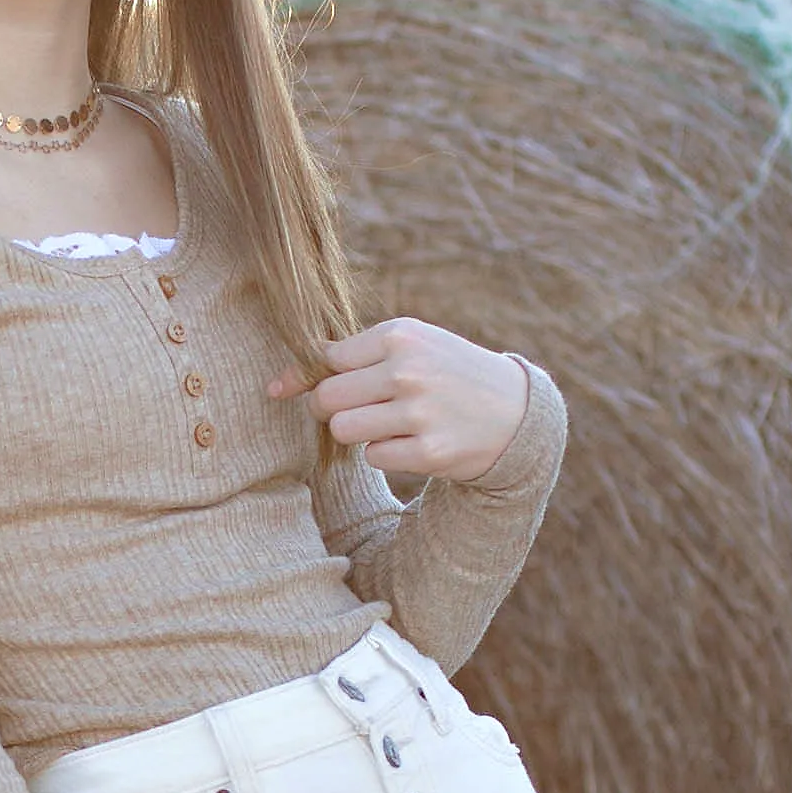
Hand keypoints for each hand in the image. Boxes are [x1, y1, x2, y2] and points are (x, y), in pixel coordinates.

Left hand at [272, 315, 532, 482]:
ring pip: (344, 430)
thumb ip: (349, 356)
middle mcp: (408, 371)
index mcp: (399, 335)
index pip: (326, 360)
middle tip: (355, 409)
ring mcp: (420, 412)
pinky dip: (386, 453)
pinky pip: (375, 457)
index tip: (303, 390)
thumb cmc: (445, 371)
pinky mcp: (430, 452)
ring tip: (386, 423)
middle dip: (329, 409)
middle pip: (327, 398)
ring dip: (357, 432)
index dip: (311, 379)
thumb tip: (277, 385)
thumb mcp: (409, 345)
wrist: (514, 410)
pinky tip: (412, 441)